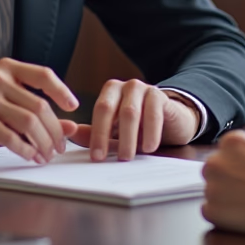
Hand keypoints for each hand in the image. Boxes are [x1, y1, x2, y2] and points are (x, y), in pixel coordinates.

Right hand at [0, 60, 78, 162]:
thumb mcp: (6, 111)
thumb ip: (36, 115)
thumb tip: (71, 127)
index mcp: (6, 68)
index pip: (43, 75)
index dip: (62, 91)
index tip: (74, 108)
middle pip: (40, 105)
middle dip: (54, 130)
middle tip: (58, 148)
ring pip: (29, 121)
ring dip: (42, 143)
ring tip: (45, 156)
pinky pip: (11, 135)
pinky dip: (24, 149)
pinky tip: (29, 156)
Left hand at [64, 79, 201, 160]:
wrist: (173, 120)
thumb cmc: (141, 126)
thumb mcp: (117, 131)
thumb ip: (97, 132)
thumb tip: (71, 134)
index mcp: (111, 92)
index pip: (99, 110)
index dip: (96, 134)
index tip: (96, 157)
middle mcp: (125, 86)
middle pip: (109, 108)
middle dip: (105, 135)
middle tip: (106, 158)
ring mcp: (144, 88)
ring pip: (130, 112)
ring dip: (127, 137)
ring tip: (127, 157)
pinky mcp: (161, 95)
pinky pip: (153, 113)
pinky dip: (150, 133)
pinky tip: (148, 148)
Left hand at [201, 131, 244, 235]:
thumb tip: (239, 163)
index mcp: (231, 141)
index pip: (223, 153)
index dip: (237, 166)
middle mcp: (216, 160)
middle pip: (214, 171)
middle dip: (227, 181)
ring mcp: (211, 186)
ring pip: (212, 192)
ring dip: (225, 199)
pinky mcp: (211, 210)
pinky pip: (211, 212)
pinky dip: (224, 216)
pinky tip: (244, 215)